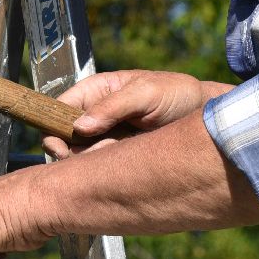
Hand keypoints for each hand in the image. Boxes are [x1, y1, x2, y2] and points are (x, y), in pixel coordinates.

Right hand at [42, 70, 225, 157]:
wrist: (203, 114)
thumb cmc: (175, 93)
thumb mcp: (145, 94)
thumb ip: (112, 107)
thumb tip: (79, 127)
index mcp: (95, 91)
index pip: (60, 108)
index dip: (54, 128)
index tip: (62, 147)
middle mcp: (95, 114)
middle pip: (64, 136)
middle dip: (71, 151)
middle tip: (95, 155)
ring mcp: (106, 135)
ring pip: (81, 156)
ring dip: (94, 160)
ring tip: (121, 152)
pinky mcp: (117, 154)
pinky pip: (101, 165)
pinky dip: (107, 168)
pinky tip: (125, 161)